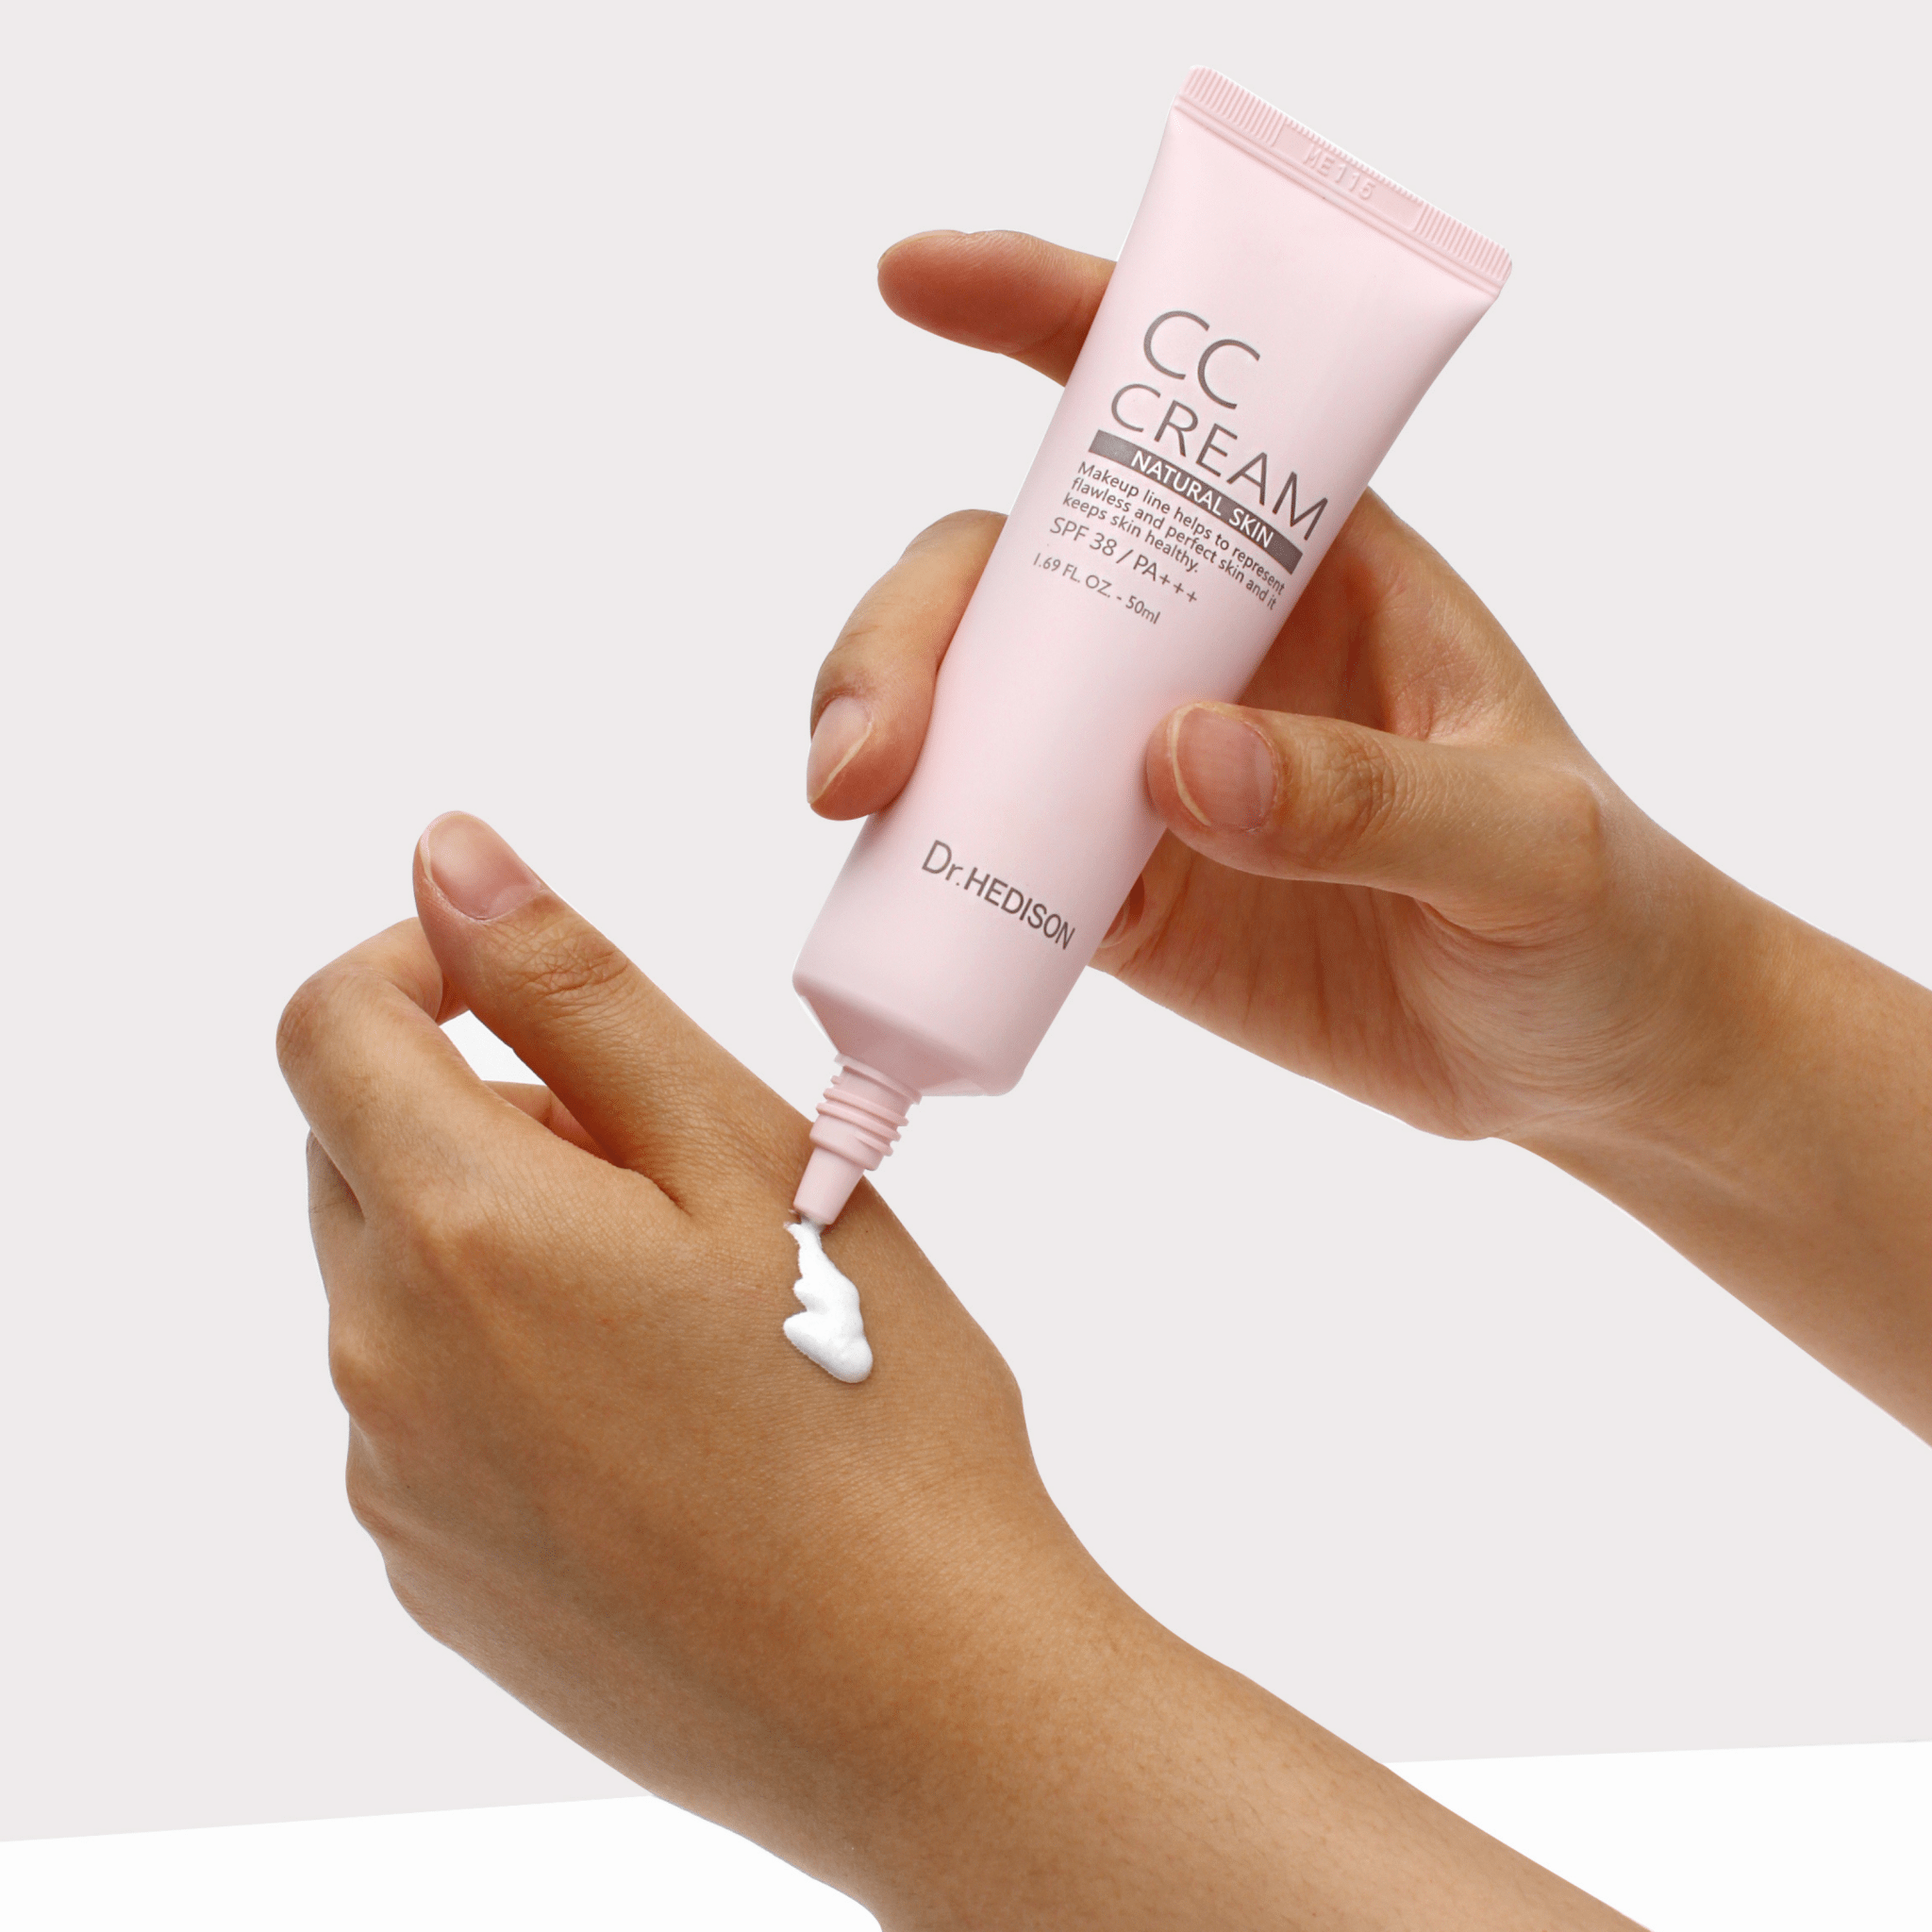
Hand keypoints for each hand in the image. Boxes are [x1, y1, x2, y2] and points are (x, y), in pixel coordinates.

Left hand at [277, 812, 1633, 1928]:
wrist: (924, 1699)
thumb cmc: (873, 1409)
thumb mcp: (748, 1155)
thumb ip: (579, 990)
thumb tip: (451, 860)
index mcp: (461, 1232)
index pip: (328, 1025)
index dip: (418, 963)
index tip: (522, 983)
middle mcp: (385, 1361)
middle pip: (364, 1153)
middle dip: (487, 1108)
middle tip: (669, 1168)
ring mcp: (398, 1484)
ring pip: (399, 1282)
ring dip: (504, 1239)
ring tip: (688, 1307)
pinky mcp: (432, 1570)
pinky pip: (424, 1407)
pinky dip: (505, 1363)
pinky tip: (658, 1420)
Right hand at [808, 230, 1723, 1148]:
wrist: (1583, 1059)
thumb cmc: (1598, 908)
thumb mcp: (1525, 840)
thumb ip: (1373, 798)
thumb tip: (1174, 757)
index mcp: (1310, 566)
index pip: (1164, 413)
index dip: (1037, 313)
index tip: (908, 281)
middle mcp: (1200, 648)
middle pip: (1002, 576)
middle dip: (904, 632)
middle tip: (869, 757)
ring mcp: (1139, 774)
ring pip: (963, 711)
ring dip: (879, 741)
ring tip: (858, 815)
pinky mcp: (1115, 896)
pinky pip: (982, 857)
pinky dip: (917, 867)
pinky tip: (891, 900)